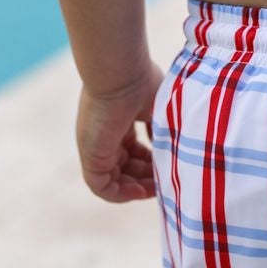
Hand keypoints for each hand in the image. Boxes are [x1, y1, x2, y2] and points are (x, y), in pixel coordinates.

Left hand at [75, 57, 165, 203]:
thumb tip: (175, 149)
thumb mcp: (159, 109)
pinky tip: (140, 192)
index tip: (171, 166)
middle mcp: (106, 135)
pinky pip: (101, 186)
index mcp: (120, 121)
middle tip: (168, 182)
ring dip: (137, 188)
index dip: (152, 162)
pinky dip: (120, 194)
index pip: (133, 150)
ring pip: (115, 178)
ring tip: (158, 189)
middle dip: (147, 177)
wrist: (121, 73)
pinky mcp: (91, 155)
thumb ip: (164, 129)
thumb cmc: (143, 82)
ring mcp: (97, 146)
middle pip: (126, 166)